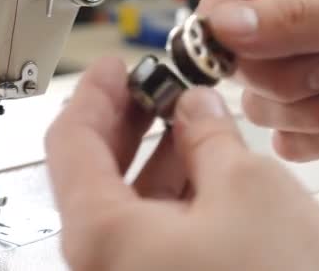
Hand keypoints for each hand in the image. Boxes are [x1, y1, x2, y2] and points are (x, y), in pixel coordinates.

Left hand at [45, 57, 318, 270]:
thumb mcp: (247, 186)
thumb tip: (197, 108)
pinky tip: (206, 163)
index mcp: (105, 237)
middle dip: (129, 120)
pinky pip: (158, 226)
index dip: (95, 93)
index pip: (71, 143)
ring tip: (189, 114)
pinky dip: (178, 187)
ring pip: (131, 201)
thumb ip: (210, 136)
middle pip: (97, 173)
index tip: (115, 67)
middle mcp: (109, 266)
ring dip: (158, 151)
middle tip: (156, 82)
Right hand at [198, 0, 318, 173]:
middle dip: (286, 74)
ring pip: (260, 103)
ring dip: (310, 107)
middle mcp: (300, 30)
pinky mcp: (317, 123)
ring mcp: (305, 79)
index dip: (219, 24)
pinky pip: (285, 139)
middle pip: (240, 58)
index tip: (226, 51)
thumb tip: (222, 24)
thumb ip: (295, 19)